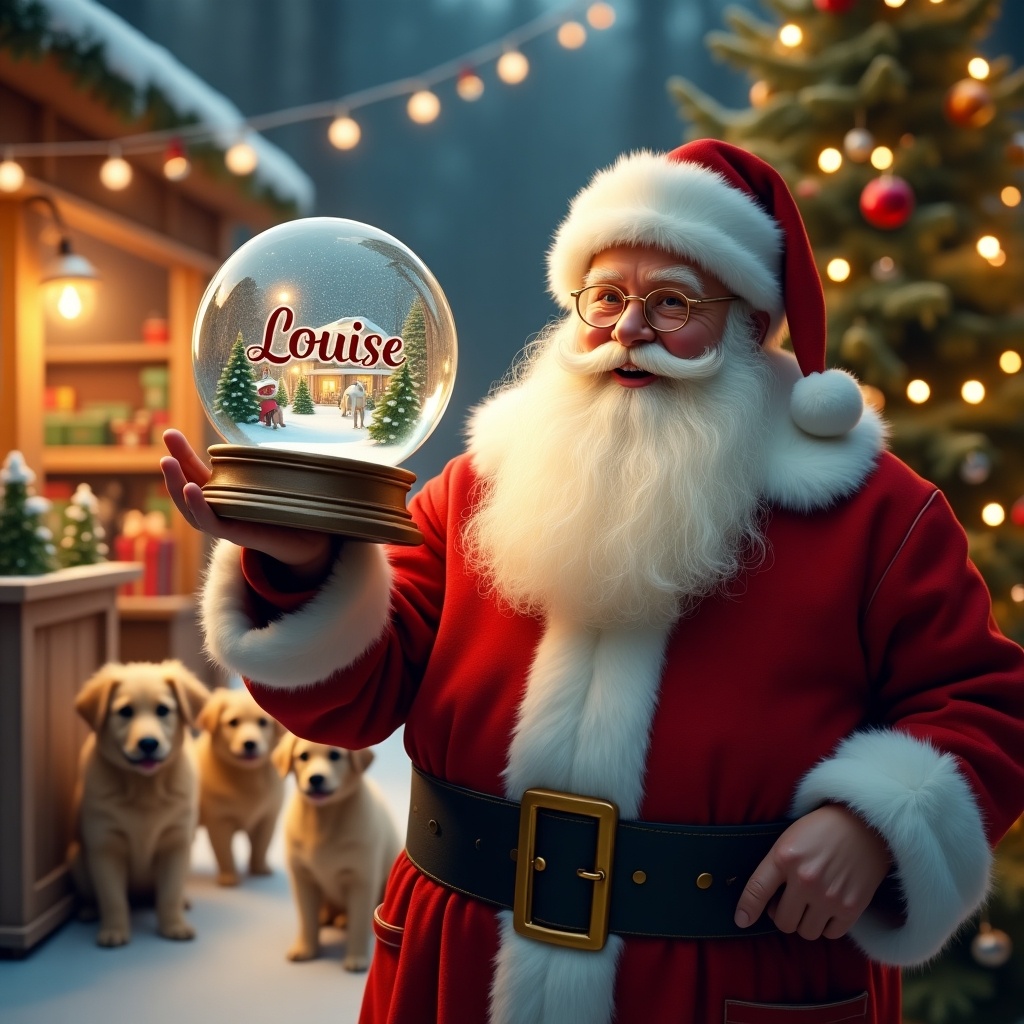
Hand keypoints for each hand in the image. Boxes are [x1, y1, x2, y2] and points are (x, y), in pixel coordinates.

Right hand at [160, 429, 333, 580]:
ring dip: (177, 484)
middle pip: (186, 487)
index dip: (182, 452)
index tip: (169, 432)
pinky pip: (209, 522)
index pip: (194, 471)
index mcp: (220, 493)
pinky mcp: (233, 534)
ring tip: (167, 461)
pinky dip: (198, 506)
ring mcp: (222, 522)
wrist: (306, 540)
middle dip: (174, 464)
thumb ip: (258, 458)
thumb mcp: (268, 477)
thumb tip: (262, 423)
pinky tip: (190, 489)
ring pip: (190, 507)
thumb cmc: (286, 507)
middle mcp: (216, 508)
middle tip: (167, 437)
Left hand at [734, 804, 891, 940]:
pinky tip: (828, 908)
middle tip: (789, 902)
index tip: (741, 920)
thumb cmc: (821, 830)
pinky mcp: (852, 907)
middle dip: (783, 915)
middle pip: (783, 922)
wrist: (864, 825)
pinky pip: (831, 934)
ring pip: (806, 932)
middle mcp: (805, 879)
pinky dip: (827, 926)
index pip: (757, 890)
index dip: (747, 909)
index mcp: (785, 857)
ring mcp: (829, 896)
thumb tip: (762, 901)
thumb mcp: (790, 839)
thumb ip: (775, 867)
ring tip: (810, 905)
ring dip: (805, 922)